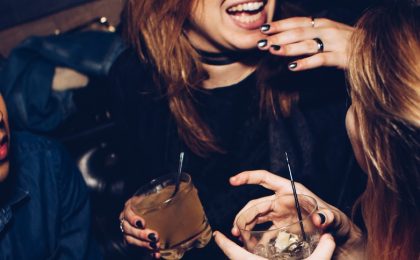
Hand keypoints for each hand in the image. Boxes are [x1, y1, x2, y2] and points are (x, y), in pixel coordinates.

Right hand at [119, 196, 160, 257]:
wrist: (154, 213)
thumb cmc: (154, 201)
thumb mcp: (157, 195)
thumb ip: (166, 192)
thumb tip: (181, 186)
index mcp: (131, 206)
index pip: (127, 212)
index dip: (133, 218)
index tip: (142, 223)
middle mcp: (127, 219)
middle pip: (128, 229)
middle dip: (141, 235)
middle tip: (154, 236)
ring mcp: (128, 231)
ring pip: (130, 240)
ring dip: (142, 244)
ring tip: (155, 246)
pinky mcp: (134, 241)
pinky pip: (137, 249)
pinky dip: (147, 252)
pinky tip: (156, 254)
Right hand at [229, 170, 364, 258]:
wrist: (339, 239)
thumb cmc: (338, 223)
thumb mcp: (335, 218)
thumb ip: (328, 217)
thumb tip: (320, 219)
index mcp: (290, 191)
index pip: (265, 179)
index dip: (248, 177)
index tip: (233, 181)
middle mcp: (282, 201)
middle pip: (256, 204)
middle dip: (243, 215)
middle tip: (236, 229)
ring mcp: (280, 215)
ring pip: (256, 217)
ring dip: (245, 226)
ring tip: (238, 237)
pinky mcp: (280, 228)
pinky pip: (263, 231)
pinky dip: (254, 237)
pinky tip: (249, 246)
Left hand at [258, 17, 352, 69]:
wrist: (376, 49)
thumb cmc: (347, 43)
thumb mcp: (328, 34)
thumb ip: (309, 35)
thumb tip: (286, 40)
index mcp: (322, 23)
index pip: (297, 22)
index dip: (279, 25)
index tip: (263, 28)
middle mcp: (327, 30)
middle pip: (298, 32)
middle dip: (278, 37)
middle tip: (261, 43)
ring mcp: (335, 43)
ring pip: (307, 44)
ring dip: (288, 48)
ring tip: (272, 50)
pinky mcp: (341, 58)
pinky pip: (320, 60)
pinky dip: (305, 63)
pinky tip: (292, 67)